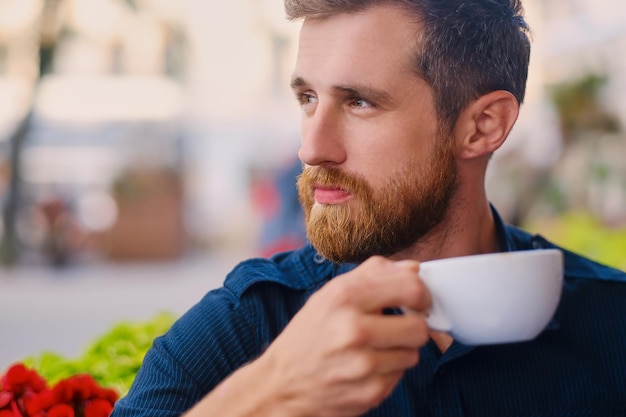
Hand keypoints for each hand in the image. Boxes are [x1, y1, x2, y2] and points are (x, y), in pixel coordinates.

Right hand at [256, 256, 431, 416]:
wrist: (281, 383)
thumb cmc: (309, 334)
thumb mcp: (331, 293)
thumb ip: (373, 274)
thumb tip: (413, 268)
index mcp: (345, 296)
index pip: (411, 287)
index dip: (421, 294)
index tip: (415, 300)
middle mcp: (354, 329)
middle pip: (419, 327)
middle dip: (412, 326)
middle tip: (396, 327)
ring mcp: (362, 364)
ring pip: (413, 354)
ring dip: (400, 351)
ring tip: (376, 348)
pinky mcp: (369, 392)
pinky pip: (400, 376)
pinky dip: (388, 372)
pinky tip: (366, 367)